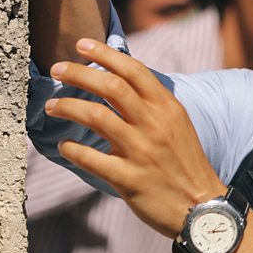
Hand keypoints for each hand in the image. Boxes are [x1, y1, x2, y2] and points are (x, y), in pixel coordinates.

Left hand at [45, 38, 224, 237]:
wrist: (200, 208)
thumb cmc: (184, 164)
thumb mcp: (177, 125)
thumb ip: (151, 105)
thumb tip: (119, 83)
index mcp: (168, 108)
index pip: (134, 70)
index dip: (105, 54)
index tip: (82, 45)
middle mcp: (155, 125)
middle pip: (112, 87)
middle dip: (79, 73)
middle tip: (57, 69)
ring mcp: (142, 151)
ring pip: (97, 117)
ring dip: (68, 107)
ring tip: (52, 105)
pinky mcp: (129, 179)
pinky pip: (91, 159)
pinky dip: (73, 149)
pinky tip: (64, 146)